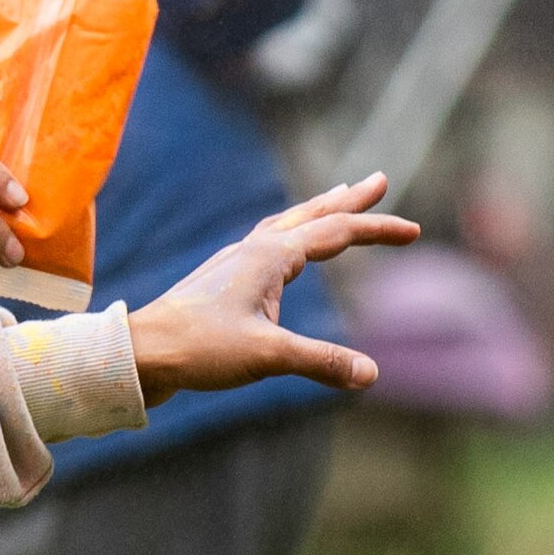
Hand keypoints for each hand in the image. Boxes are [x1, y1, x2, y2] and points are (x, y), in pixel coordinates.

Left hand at [124, 176, 419, 401]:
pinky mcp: (222, 282)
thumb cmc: (198, 349)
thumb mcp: (267, 356)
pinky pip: (266, 246)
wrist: (139, 353)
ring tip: (337, 202)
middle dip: (348, 200)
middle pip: (310, 215)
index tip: (414, 230)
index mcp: (269, 257)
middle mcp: (253, 250)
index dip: (377, 229)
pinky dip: (289, 238)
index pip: (336, 232)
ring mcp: (235, 263)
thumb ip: (321, 362)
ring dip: (317, 213)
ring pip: (285, 226)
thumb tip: (370, 374)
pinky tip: (286, 253)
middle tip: (378, 180)